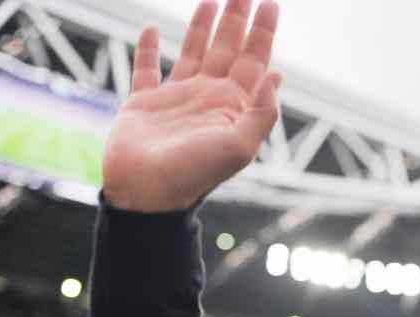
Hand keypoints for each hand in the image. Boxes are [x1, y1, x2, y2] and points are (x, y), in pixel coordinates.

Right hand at [102, 0, 281, 211]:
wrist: (147, 194)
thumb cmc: (194, 174)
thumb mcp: (239, 147)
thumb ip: (262, 114)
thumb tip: (276, 77)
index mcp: (233, 106)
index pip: (255, 60)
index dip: (264, 32)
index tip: (271, 3)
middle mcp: (208, 97)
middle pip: (228, 48)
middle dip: (238, 18)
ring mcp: (177, 98)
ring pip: (193, 51)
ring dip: (204, 26)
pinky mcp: (143, 103)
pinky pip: (146, 69)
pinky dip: (148, 49)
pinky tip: (153, 30)